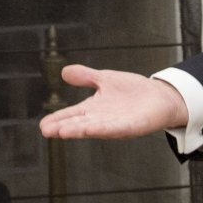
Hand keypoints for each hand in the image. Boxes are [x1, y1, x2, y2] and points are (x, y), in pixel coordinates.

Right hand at [39, 64, 188, 139]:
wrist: (159, 96)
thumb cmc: (132, 90)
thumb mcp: (105, 79)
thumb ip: (85, 76)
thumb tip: (64, 71)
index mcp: (94, 108)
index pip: (72, 114)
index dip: (58, 119)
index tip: (43, 125)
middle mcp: (101, 119)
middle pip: (79, 123)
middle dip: (63, 127)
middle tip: (46, 131)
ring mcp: (115, 124)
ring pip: (93, 128)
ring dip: (78, 130)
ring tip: (62, 132)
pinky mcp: (130, 126)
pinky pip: (115, 128)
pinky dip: (102, 128)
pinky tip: (91, 128)